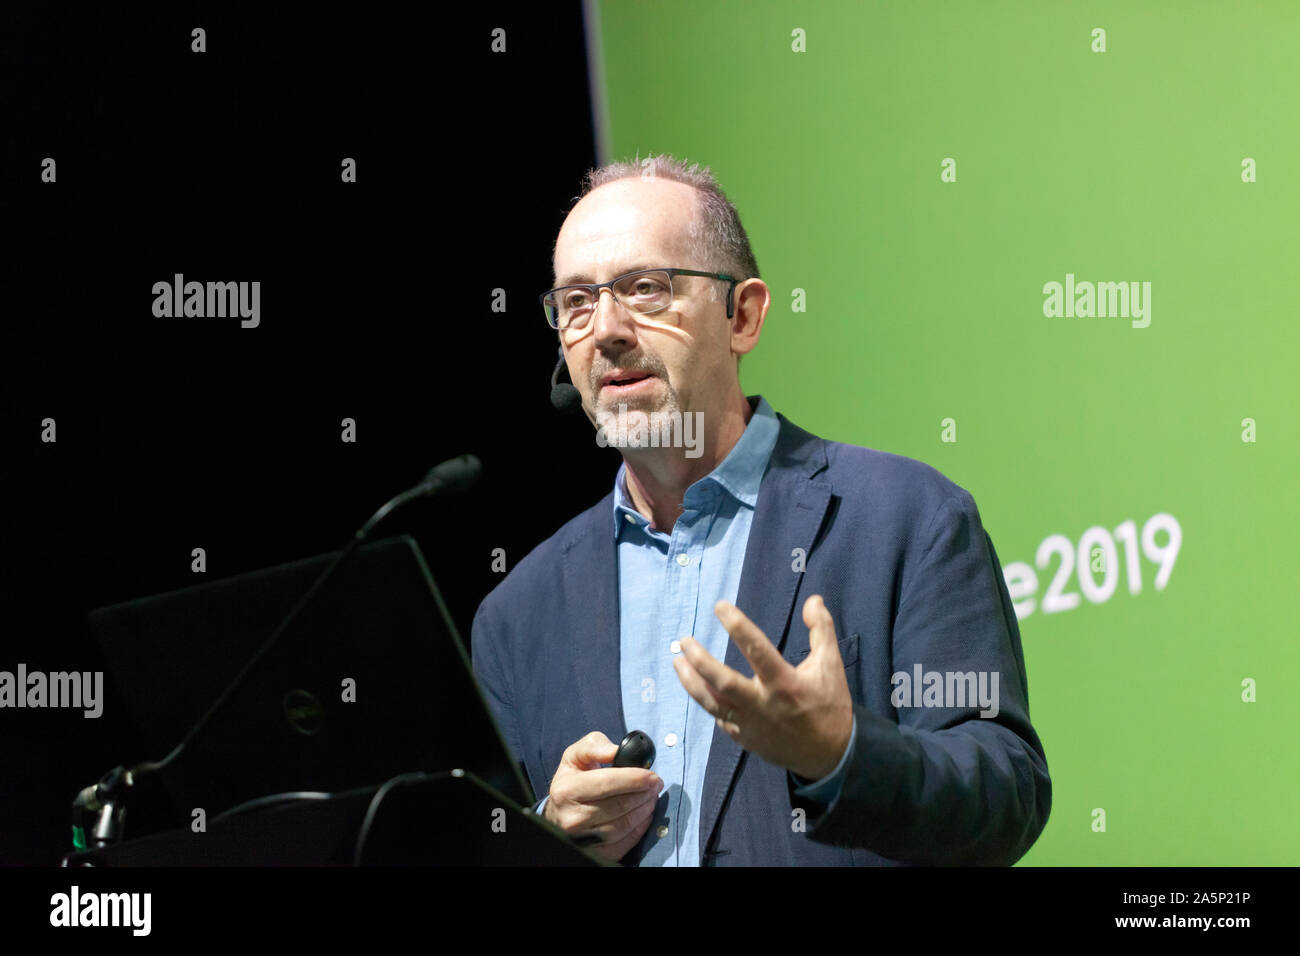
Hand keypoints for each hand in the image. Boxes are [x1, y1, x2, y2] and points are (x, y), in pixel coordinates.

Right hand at [543, 731, 662, 860]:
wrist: (559, 812)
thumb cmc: (572, 780)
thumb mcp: (576, 755)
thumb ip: (596, 746)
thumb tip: (617, 751)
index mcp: (567, 790)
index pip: (607, 783)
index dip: (634, 778)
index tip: (651, 775)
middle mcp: (572, 818)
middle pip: (620, 805)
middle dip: (644, 792)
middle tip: (656, 783)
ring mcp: (583, 839)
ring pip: (625, 825)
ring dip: (645, 809)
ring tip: (652, 796)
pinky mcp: (595, 853)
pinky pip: (625, 842)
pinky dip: (640, 828)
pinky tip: (644, 814)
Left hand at [673, 594, 852, 780]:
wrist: (829, 755)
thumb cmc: (829, 705)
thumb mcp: (831, 665)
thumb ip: (822, 630)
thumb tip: (812, 600)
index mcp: (784, 683)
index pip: (756, 649)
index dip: (736, 625)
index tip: (719, 606)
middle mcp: (762, 704)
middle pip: (722, 681)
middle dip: (699, 660)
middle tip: (684, 640)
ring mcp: (750, 724)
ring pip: (711, 703)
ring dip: (690, 682)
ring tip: (677, 661)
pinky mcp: (744, 738)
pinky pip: (719, 718)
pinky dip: (707, 701)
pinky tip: (698, 686)